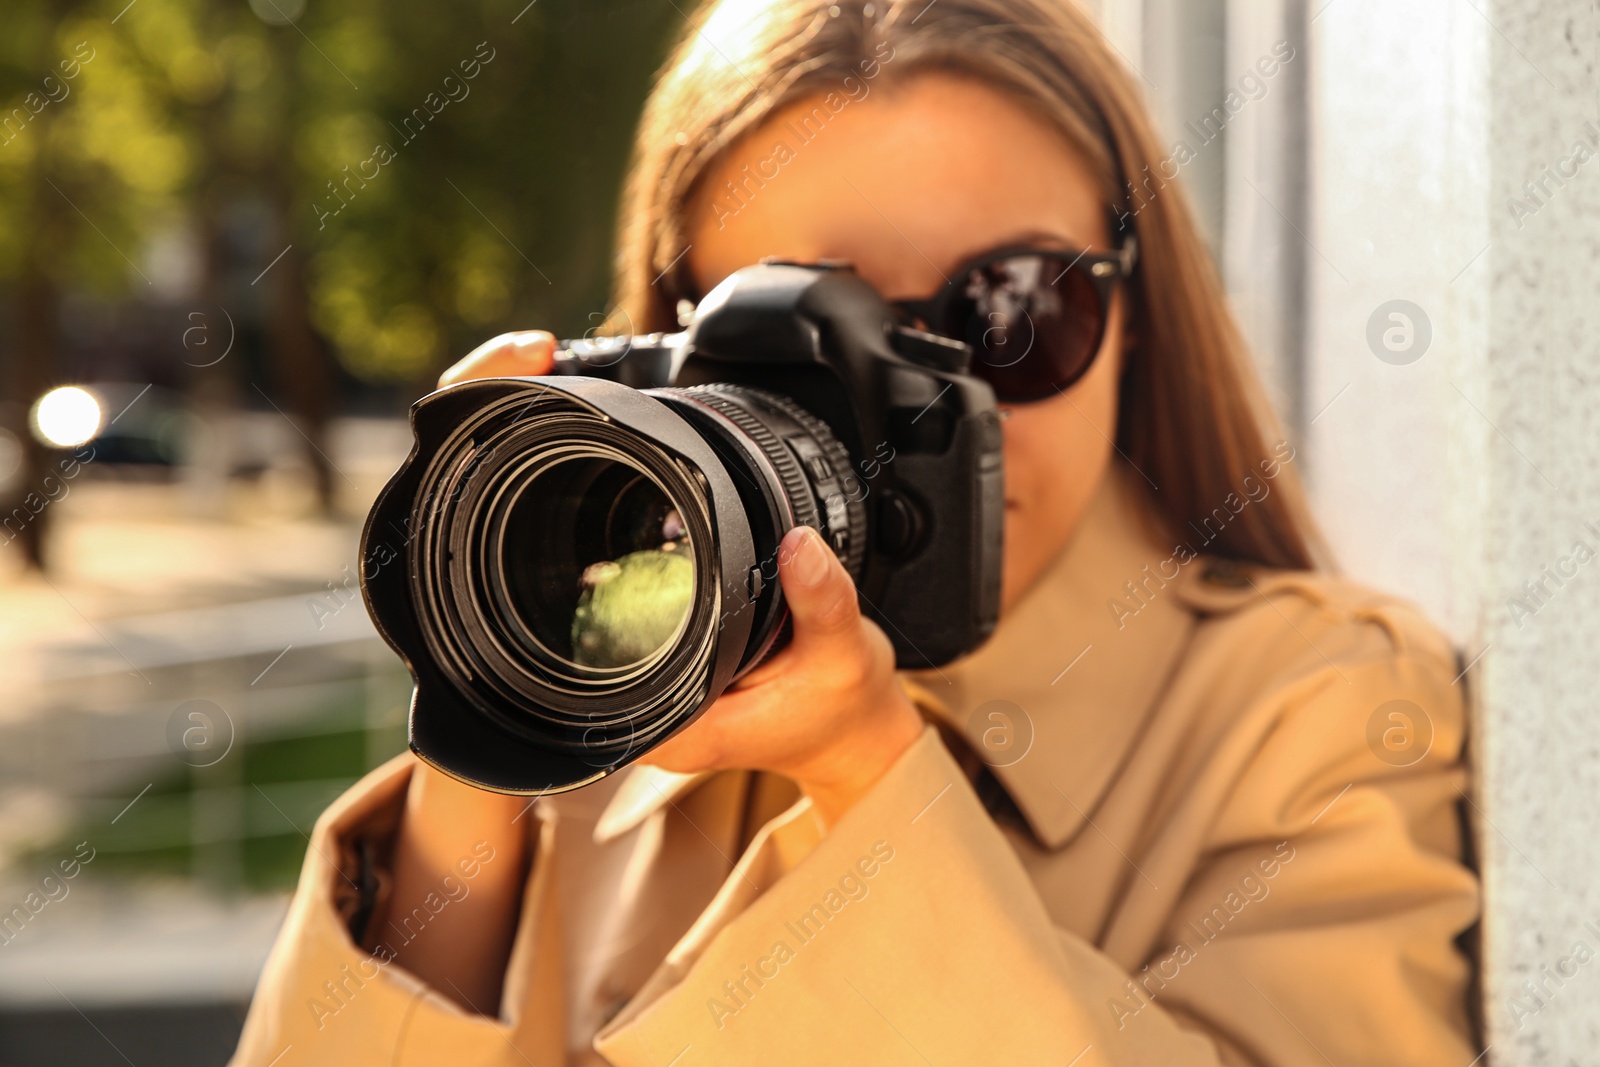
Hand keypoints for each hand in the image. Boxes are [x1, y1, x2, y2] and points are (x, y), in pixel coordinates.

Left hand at [436, 335, 924, 828]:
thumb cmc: (839, 707)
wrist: (854, 728)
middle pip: (566, 630)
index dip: (548, 611)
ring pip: (588, 609)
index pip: (580, 674)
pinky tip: (619, 498)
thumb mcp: (844, 658)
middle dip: (552, 553)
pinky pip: (625, 595)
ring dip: (581, 546)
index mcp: (669, 723)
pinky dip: (621, 549)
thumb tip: (799, 543)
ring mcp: (650, 672)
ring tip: (574, 471)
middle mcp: (645, 703)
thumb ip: (825, 604)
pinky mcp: (666, 642)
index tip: (541, 531)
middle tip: (552, 467)